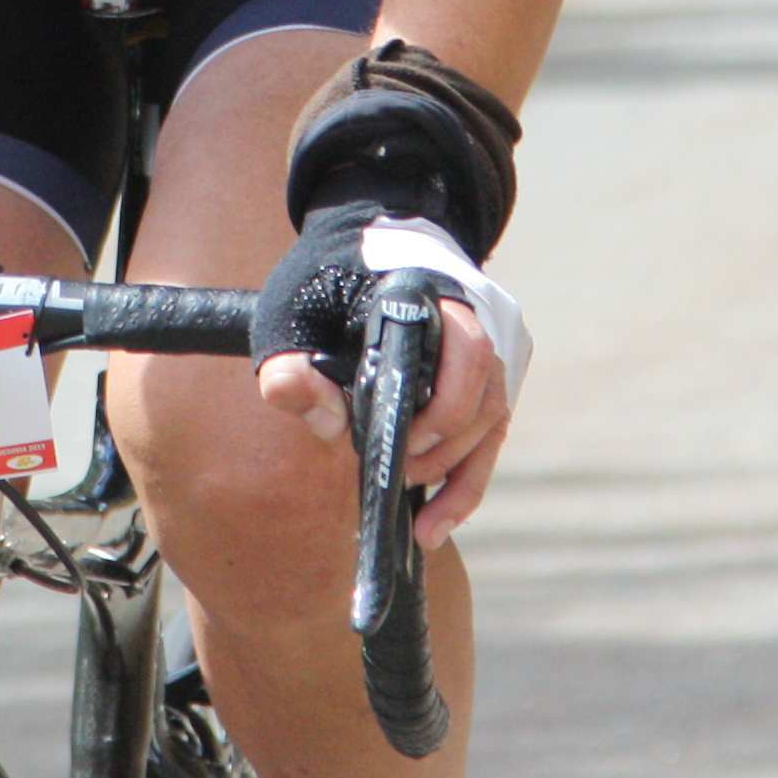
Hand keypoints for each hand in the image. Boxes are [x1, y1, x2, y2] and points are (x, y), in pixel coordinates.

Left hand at [258, 293, 516, 549]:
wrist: (355, 252)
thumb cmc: (322, 281)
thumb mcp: (290, 312)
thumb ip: (289, 359)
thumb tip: (299, 404)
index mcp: (432, 298)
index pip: (465, 351)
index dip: (441, 406)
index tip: (402, 444)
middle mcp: (471, 324)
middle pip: (483, 397)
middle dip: (441, 448)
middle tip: (397, 475)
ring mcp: (481, 357)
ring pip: (489, 424)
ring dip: (454, 474)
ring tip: (412, 511)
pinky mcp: (477, 388)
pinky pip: (486, 441)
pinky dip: (464, 487)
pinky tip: (434, 525)